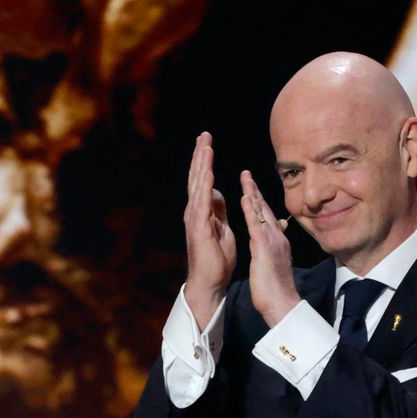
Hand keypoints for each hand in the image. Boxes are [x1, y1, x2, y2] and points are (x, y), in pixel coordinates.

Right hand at [183, 132, 236, 325]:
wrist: (209, 282)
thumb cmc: (216, 259)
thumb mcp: (221, 227)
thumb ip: (218, 210)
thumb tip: (216, 192)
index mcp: (202, 211)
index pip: (203, 181)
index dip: (204, 161)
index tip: (207, 143)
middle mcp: (195, 211)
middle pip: (197, 178)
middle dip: (201, 155)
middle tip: (204, 135)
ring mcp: (195, 219)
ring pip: (198, 185)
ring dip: (202, 165)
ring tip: (205, 146)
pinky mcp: (199, 228)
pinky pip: (202, 203)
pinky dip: (205, 186)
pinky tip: (209, 172)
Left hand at [239, 170, 300, 325]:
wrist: (281, 302)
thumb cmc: (275, 286)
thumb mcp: (274, 262)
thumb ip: (273, 248)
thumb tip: (273, 240)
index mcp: (275, 240)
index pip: (266, 217)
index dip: (258, 201)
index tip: (250, 187)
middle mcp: (276, 236)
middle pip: (265, 209)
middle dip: (255, 190)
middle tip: (246, 173)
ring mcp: (271, 240)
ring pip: (262, 212)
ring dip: (253, 194)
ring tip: (245, 177)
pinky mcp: (265, 247)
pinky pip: (257, 225)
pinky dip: (251, 210)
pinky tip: (245, 198)